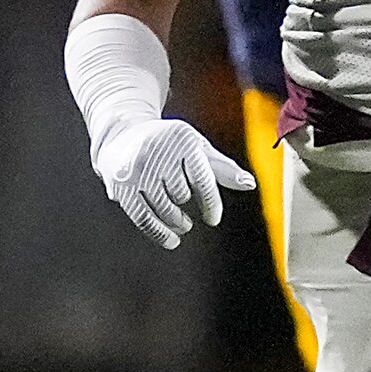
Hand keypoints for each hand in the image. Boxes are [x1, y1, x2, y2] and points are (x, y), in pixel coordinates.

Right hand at [92, 118, 255, 248]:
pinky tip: (171, 240)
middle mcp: (156, 152)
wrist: (122, 131)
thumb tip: (250, 184)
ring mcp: (136, 168)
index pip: (202, 179)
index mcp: (183, 140)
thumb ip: (223, 168)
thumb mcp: (197, 148)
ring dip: (175, 220)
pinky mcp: (120, 184)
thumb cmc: (169, 143)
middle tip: (187, 218)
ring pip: (164, 207)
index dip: (210, 204)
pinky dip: (158, 232)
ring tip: (182, 224)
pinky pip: (142, 216)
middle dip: (187, 205)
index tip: (213, 220)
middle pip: (182, 194)